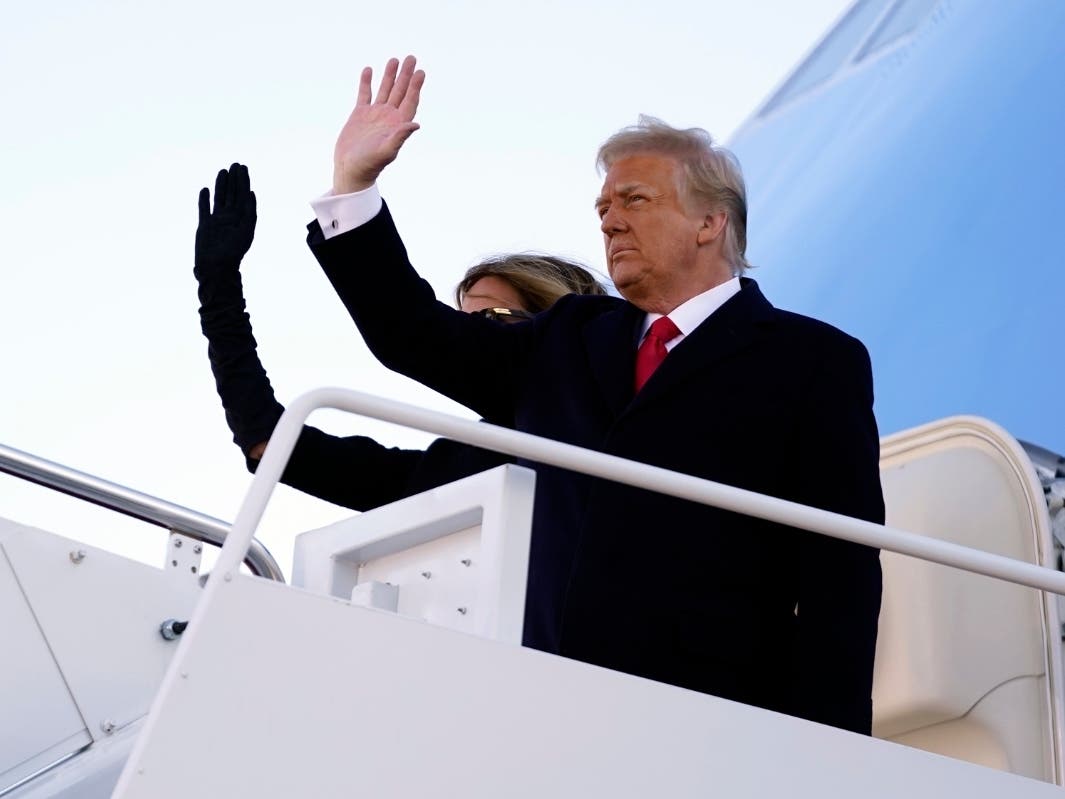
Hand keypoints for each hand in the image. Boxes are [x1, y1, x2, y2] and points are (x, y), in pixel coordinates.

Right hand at [195, 163, 256, 275]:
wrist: (217, 266)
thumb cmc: (234, 251)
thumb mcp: (247, 229)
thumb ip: (250, 211)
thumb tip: (251, 193)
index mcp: (242, 218)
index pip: (243, 195)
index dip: (244, 181)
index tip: (243, 168)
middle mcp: (230, 218)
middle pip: (232, 194)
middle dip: (234, 179)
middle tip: (235, 164)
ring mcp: (217, 221)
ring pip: (219, 198)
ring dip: (221, 185)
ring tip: (223, 171)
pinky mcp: (204, 226)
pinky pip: (204, 209)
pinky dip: (204, 199)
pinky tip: (205, 189)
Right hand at [332, 55, 425, 194]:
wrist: (351, 170)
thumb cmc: (370, 165)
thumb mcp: (386, 151)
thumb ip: (400, 137)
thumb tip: (416, 124)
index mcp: (397, 125)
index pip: (410, 101)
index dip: (416, 87)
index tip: (421, 72)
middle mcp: (388, 118)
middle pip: (400, 92)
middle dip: (406, 75)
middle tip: (411, 58)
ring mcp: (374, 115)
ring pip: (384, 90)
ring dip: (389, 75)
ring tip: (394, 59)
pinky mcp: (359, 115)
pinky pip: (364, 94)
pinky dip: (366, 82)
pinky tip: (369, 70)